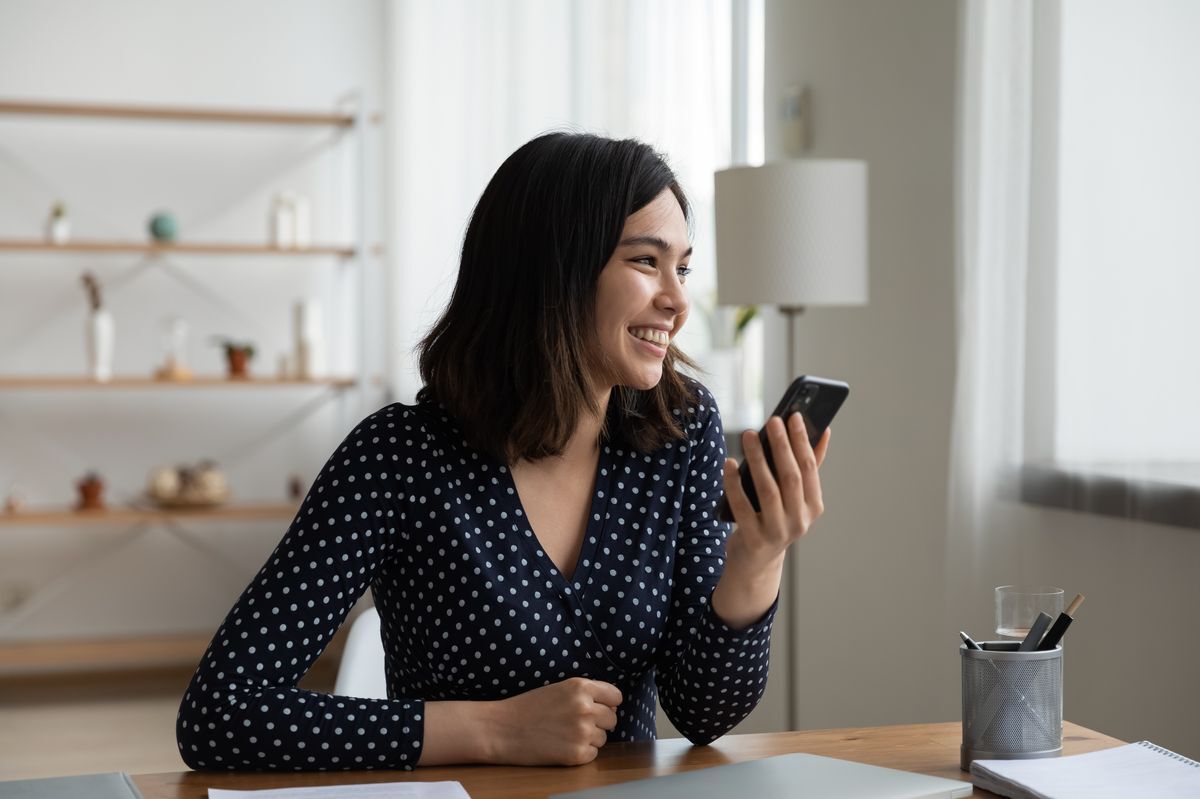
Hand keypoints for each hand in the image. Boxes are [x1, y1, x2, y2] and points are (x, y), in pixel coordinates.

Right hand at [484, 677, 621, 765]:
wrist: (502, 729)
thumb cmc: (528, 708)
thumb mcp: (559, 689)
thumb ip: (585, 694)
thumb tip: (611, 707)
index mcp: (581, 687)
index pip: (615, 696)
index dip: (608, 703)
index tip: (599, 708)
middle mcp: (586, 708)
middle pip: (612, 718)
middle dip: (599, 722)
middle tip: (575, 724)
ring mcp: (582, 732)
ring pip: (603, 738)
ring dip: (589, 738)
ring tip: (564, 734)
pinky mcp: (577, 754)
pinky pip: (593, 754)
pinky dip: (581, 753)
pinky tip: (561, 746)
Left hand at [722, 415, 830, 567]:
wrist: (756, 561)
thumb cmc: (774, 518)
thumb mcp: (794, 497)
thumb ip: (808, 467)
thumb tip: (824, 431)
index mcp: (813, 506)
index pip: (809, 468)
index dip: (802, 441)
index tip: (793, 415)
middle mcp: (799, 521)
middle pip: (790, 477)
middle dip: (782, 446)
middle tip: (772, 420)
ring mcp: (777, 532)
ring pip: (767, 489)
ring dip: (758, 459)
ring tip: (748, 434)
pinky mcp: (754, 539)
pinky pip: (742, 506)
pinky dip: (734, 483)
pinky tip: (729, 463)